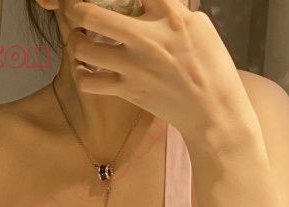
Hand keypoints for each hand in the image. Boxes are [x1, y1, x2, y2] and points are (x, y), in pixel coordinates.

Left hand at [63, 0, 254, 137]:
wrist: (214, 112)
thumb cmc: (212, 69)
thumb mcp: (200, 27)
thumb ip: (173, 10)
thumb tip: (149, 2)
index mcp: (170, 16)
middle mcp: (147, 38)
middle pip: (92, 14)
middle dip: (75, 8)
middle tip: (75, 9)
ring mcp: (134, 66)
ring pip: (83, 48)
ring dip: (75, 42)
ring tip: (80, 40)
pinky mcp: (128, 90)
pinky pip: (88, 82)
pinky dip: (81, 75)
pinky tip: (86, 70)